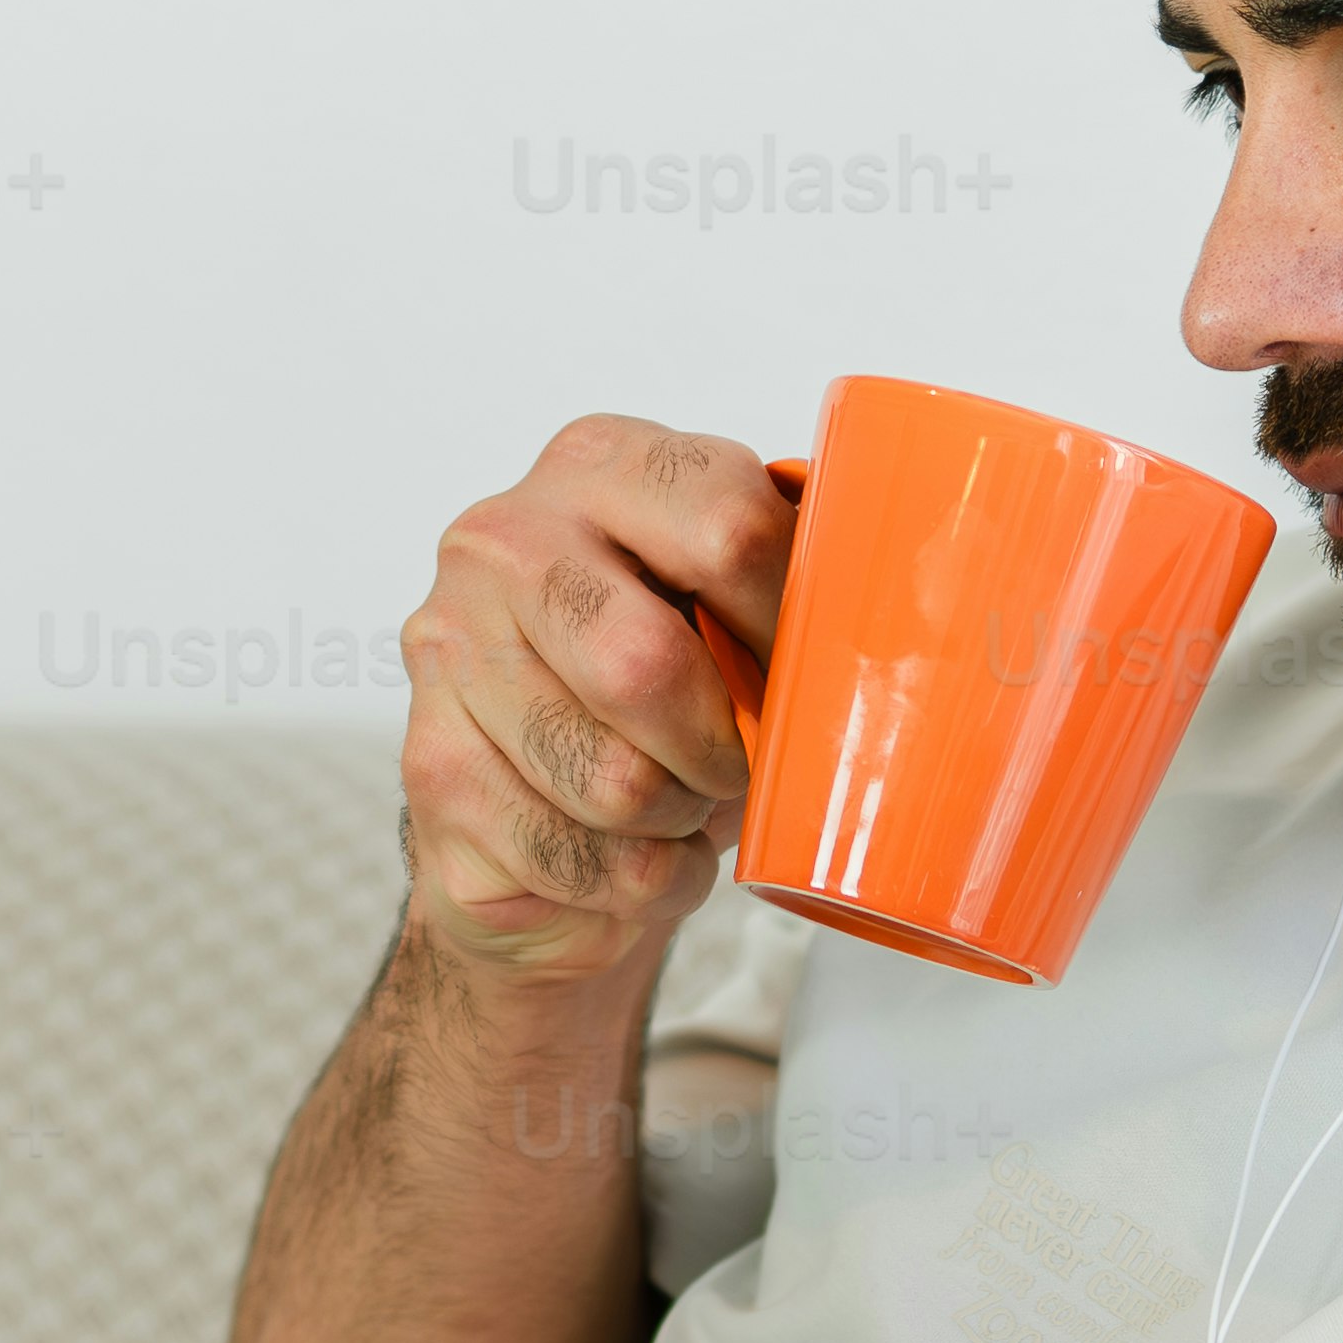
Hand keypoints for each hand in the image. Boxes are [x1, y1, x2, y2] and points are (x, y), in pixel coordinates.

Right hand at [393, 414, 790, 997]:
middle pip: (642, 664)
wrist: (548, 807)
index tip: (815, 675)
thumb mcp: (740, 609)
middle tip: (738, 768)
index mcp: (598, 463)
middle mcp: (503, 540)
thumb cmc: (674, 695)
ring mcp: (447, 650)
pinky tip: (629, 850)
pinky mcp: (429, 766)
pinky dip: (633, 879)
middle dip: (720, 749)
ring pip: (609, 781)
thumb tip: (914, 615)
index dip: (790, 622)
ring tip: (679, 807)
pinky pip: (573, 856)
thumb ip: (801, 583)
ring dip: (677, 823)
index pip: (725, 525)